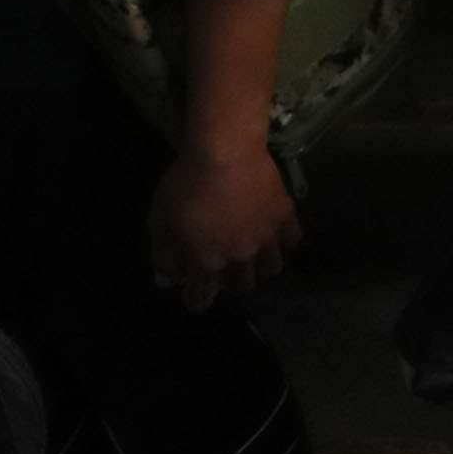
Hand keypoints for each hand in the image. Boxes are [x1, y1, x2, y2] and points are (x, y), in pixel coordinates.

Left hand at [147, 140, 298, 307]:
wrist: (225, 153)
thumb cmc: (185, 188)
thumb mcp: (160, 222)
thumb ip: (164, 257)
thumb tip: (168, 281)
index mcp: (207, 262)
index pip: (203, 297)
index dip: (196, 300)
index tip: (193, 295)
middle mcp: (241, 257)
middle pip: (242, 286)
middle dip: (231, 284)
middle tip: (224, 271)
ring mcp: (267, 238)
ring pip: (272, 268)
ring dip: (261, 268)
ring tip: (254, 257)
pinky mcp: (285, 215)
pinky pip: (292, 238)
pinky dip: (284, 241)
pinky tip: (275, 234)